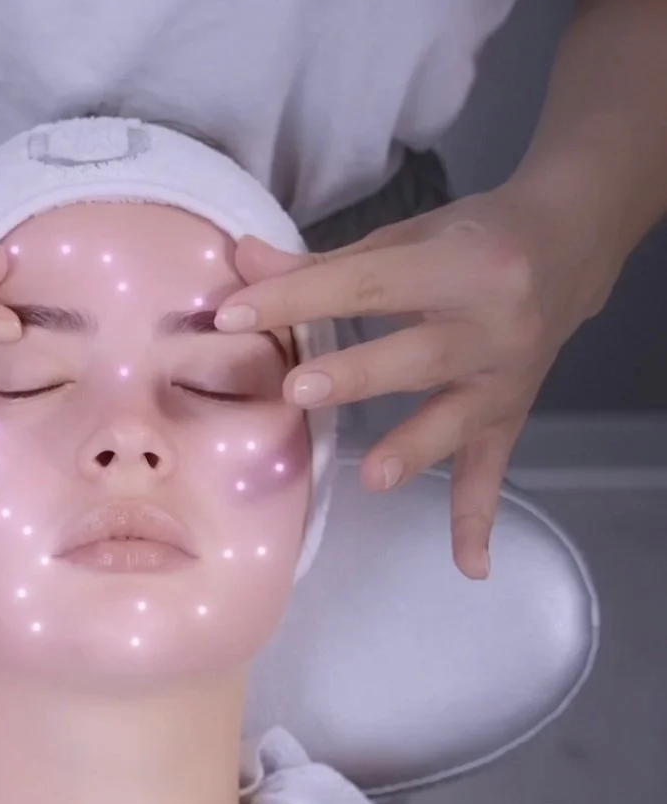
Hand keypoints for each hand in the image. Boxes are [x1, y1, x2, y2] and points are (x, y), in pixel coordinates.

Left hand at [218, 182, 617, 578]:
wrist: (569, 244)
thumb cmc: (475, 237)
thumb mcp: (407, 238)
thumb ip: (326, 263)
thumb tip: (243, 265)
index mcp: (462, 263)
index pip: (368, 284)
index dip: (300, 297)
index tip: (235, 315)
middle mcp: (494, 323)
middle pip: (421, 354)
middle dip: (359, 374)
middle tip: (298, 391)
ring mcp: (507, 376)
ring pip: (458, 416)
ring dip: (414, 447)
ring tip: (372, 477)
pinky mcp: (512, 414)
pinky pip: (492, 469)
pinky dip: (479, 519)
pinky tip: (471, 567)